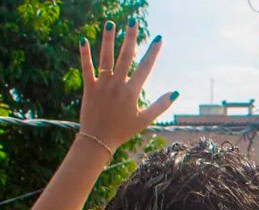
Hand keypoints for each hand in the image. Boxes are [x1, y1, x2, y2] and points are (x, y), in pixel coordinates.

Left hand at [78, 20, 176, 150]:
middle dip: (130, 37)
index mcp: (132, 92)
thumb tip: (176, 92)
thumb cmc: (123, 131)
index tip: (159, 37)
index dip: (153, 51)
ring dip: (108, 39)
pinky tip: (83, 39)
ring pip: (105, 58)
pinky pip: (86, 67)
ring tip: (110, 23)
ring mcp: (102, 85)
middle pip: (125, 56)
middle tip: (133, 20)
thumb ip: (160, 105)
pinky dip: (84, 54)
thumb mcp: (145, 121)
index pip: (145, 67)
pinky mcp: (88, 87)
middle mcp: (117, 85)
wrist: (98, 140)